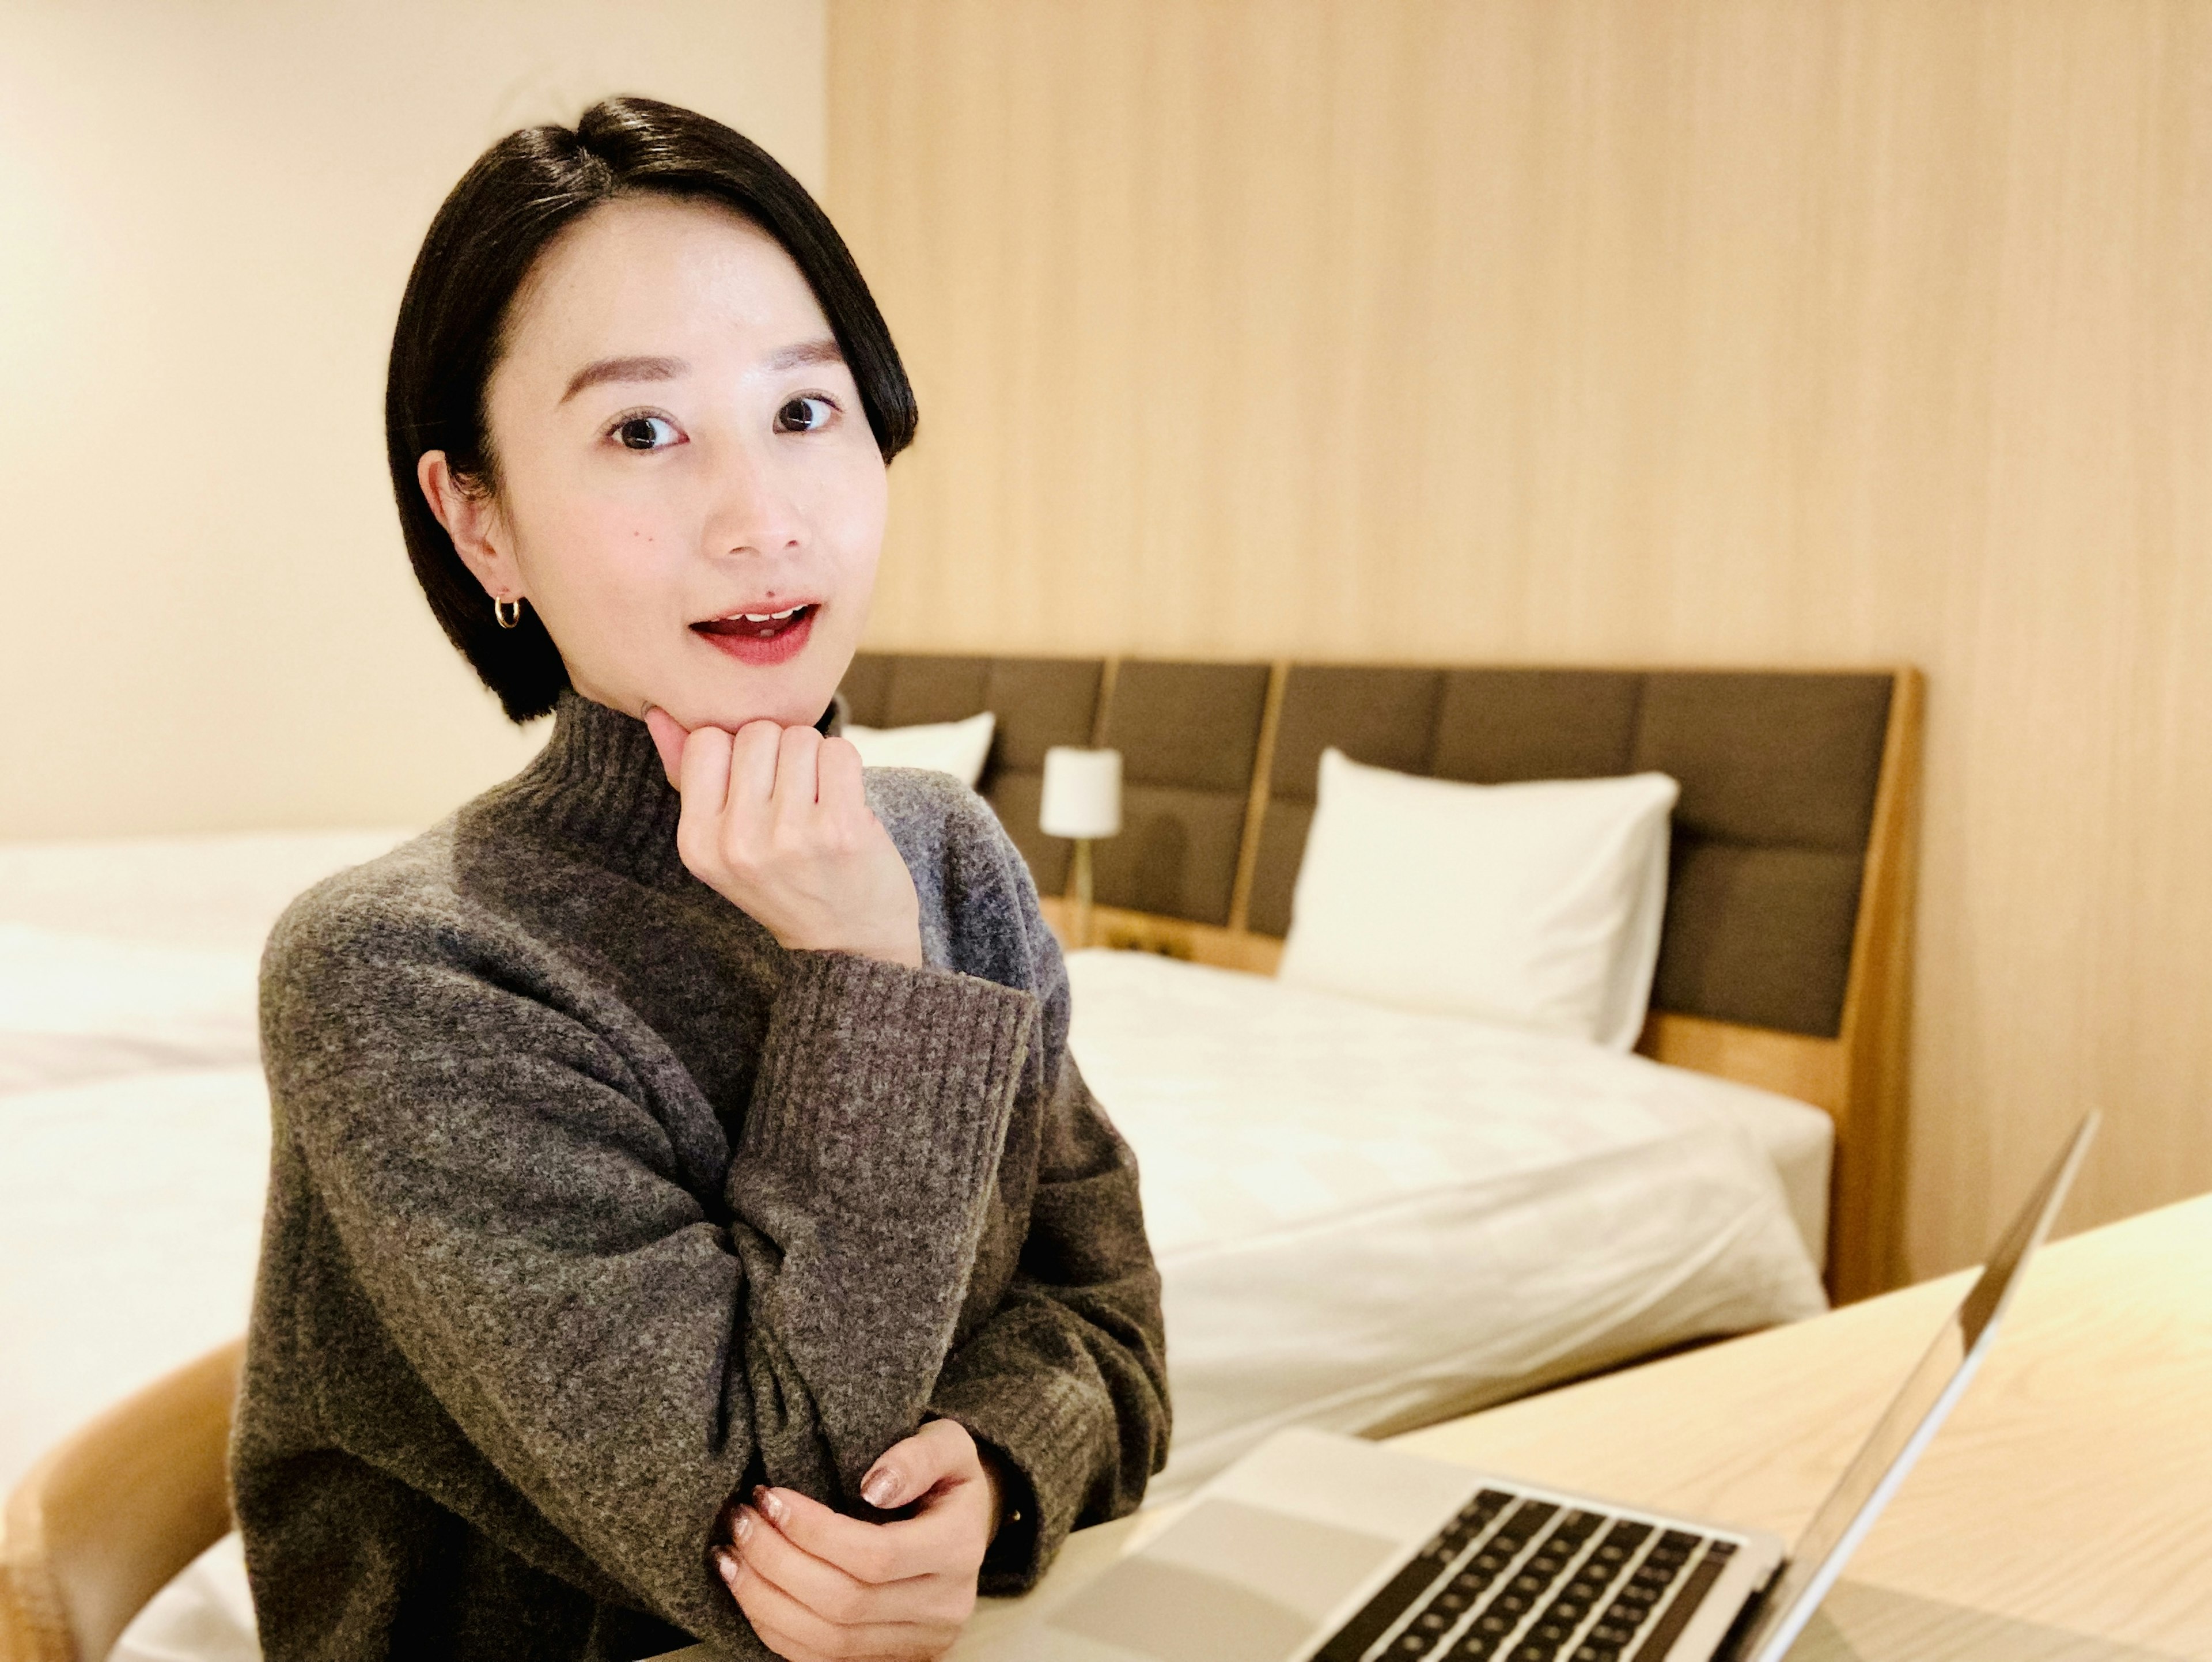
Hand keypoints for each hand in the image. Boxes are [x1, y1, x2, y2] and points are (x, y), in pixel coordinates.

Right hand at [645, 708, 923, 968]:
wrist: (848, 942)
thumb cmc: (786, 882)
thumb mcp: (723, 842)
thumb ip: (690, 776)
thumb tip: (659, 713)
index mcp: (697, 843)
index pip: (707, 740)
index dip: (738, 751)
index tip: (756, 785)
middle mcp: (737, 842)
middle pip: (757, 732)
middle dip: (780, 752)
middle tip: (793, 797)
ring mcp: (790, 836)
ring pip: (801, 736)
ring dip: (816, 759)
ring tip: (818, 802)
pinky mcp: (841, 829)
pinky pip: (839, 751)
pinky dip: (845, 768)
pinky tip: (845, 803)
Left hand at [715, 1419, 1006, 1661]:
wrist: (963, 1525)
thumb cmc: (945, 1477)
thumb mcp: (949, 1444)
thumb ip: (919, 1456)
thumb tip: (875, 1486)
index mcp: (959, 1550)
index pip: (876, 1556)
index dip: (813, 1532)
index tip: (770, 1497)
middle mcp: (943, 1608)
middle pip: (845, 1603)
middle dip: (777, 1562)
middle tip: (740, 1520)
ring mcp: (918, 1644)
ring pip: (827, 1640)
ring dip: (765, 1599)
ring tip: (730, 1554)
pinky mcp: (889, 1660)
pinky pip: (821, 1659)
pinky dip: (774, 1627)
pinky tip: (747, 1589)